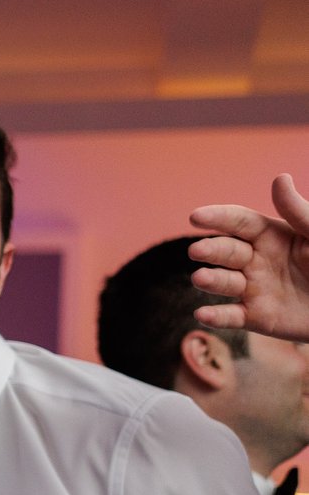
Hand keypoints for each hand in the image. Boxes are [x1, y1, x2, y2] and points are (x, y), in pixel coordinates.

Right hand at [192, 174, 308, 340]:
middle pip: (226, 251)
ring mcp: (253, 288)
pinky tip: (202, 314)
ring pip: (224, 282)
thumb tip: (279, 178)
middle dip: (209, 250)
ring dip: (209, 280)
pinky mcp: (255, 317)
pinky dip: (215, 317)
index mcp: (272, 235)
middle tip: (198, 251)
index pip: (238, 222)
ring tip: (201, 278)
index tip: (196, 216)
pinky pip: (230, 316)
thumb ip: (299, 212)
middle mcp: (256, 260)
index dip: (217, 217)